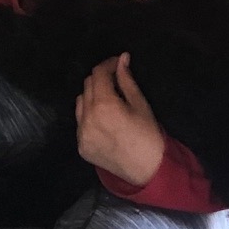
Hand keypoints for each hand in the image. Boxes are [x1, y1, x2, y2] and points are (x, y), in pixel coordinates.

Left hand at [74, 54, 165, 185]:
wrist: (146, 169)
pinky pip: (80, 122)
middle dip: (101, 78)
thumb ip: (127, 80)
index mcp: (104, 105)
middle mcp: (88, 118)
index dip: (108, 64)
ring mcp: (81, 133)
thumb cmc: (148, 135)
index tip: (118, 62)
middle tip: (116, 80)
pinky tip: (104, 120)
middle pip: (87, 85)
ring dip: (92, 95)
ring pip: (81, 102)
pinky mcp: (81, 146)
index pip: (98, 74)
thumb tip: (122, 58)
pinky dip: (89, 115)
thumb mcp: (140, 104)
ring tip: (109, 100)